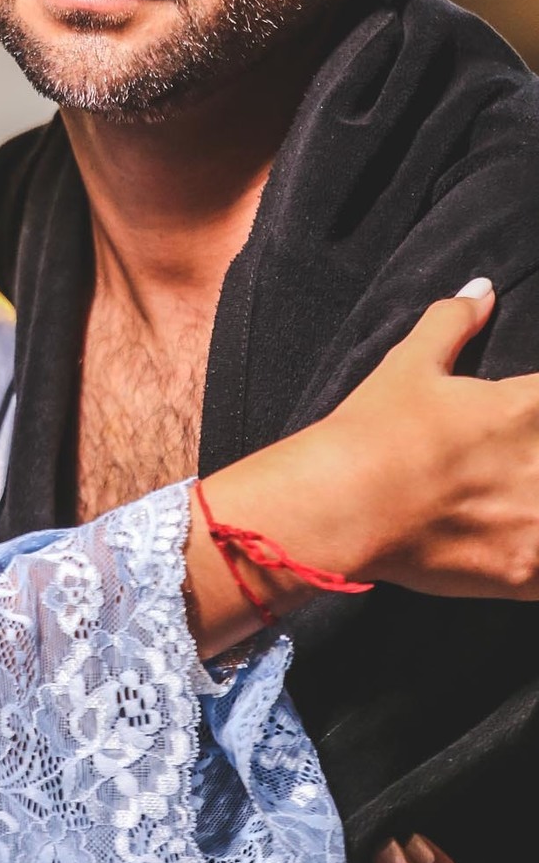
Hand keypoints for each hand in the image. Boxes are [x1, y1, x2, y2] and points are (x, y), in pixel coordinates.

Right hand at [194, 281, 538, 646]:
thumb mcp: (409, 364)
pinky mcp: (526, 572)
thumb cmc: (374, 430)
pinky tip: (524, 548)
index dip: (538, 409)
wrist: (343, 505)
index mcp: (526, 408)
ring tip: (525, 502)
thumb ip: (453, 323)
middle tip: (519, 466)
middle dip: (537, 460)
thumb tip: (482, 290)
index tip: (529, 422)